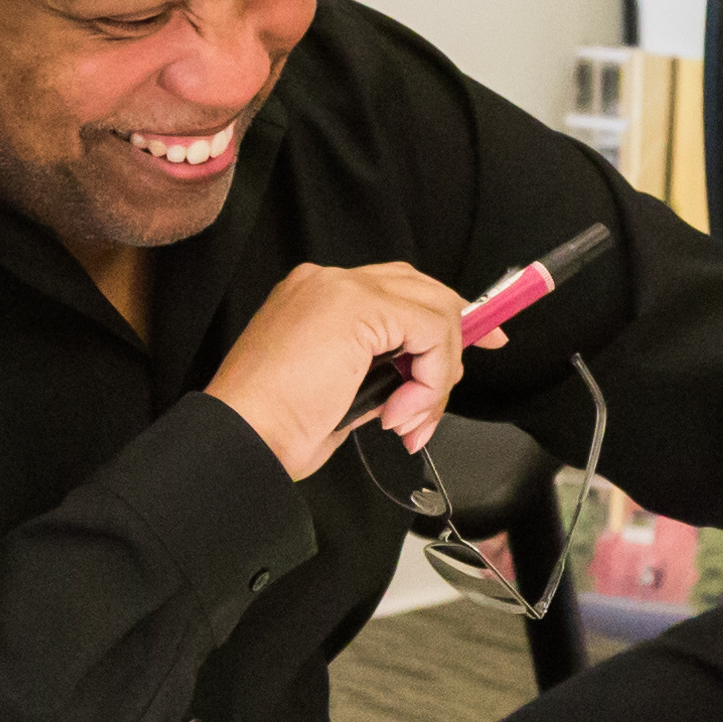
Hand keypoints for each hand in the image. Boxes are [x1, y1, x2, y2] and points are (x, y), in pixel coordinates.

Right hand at [202, 260, 482, 479]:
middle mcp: (327, 281)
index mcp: (316, 296)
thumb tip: (419, 381)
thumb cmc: (272, 429)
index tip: (482, 338)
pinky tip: (403, 410)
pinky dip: (431, 377)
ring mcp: (340, 288)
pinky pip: (429, 331)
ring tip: (408, 419)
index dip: (444, 317)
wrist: (240, 440)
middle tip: (448, 389)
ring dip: (436, 375)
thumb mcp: (341, 394)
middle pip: (423, 290)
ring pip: (434, 312)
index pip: (399, 290)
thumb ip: (380, 374)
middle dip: (453, 341)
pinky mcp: (356, 306)